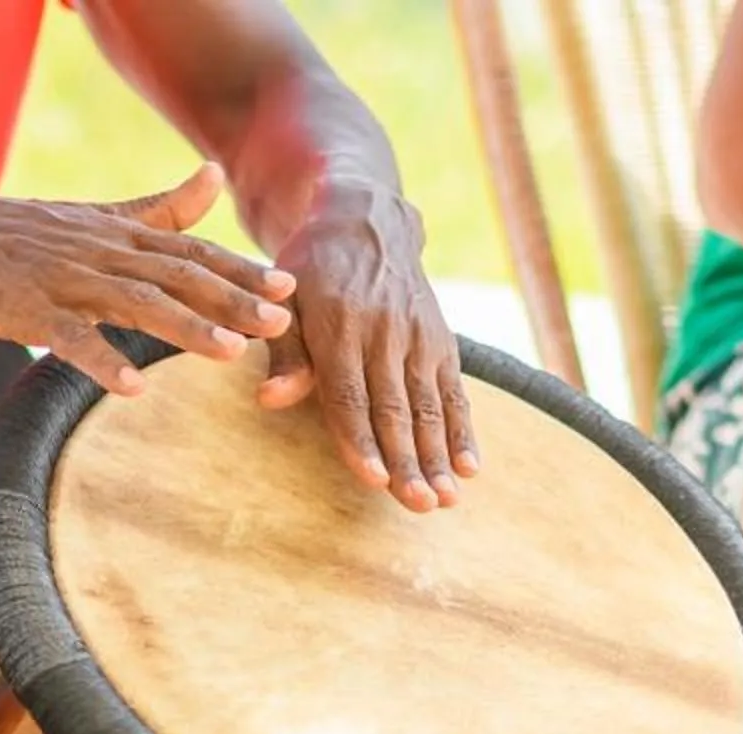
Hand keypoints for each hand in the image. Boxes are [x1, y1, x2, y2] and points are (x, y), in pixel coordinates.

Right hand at [0, 163, 294, 395]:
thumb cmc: (20, 233)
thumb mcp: (96, 215)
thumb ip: (159, 207)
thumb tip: (214, 175)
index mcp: (120, 236)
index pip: (191, 252)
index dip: (241, 270)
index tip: (290, 287)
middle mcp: (101, 253)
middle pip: (177, 277)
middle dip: (232, 299)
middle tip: (281, 321)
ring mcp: (65, 282)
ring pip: (135, 304)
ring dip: (184, 328)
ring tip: (230, 352)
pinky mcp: (28, 310)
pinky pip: (70, 339)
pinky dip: (103, 361)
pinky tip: (134, 388)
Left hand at [260, 187, 474, 511]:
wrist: (365, 220)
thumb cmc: (310, 272)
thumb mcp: (284, 301)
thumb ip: (284, 354)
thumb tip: (271, 399)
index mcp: (339, 327)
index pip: (350, 394)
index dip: (362, 439)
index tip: (374, 479)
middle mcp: (384, 332)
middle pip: (395, 408)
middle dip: (408, 460)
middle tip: (417, 504)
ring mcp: (418, 337)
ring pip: (429, 406)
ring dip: (438, 457)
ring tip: (445, 501)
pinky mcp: (442, 341)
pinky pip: (454, 392)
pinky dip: (463, 431)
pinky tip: (470, 468)